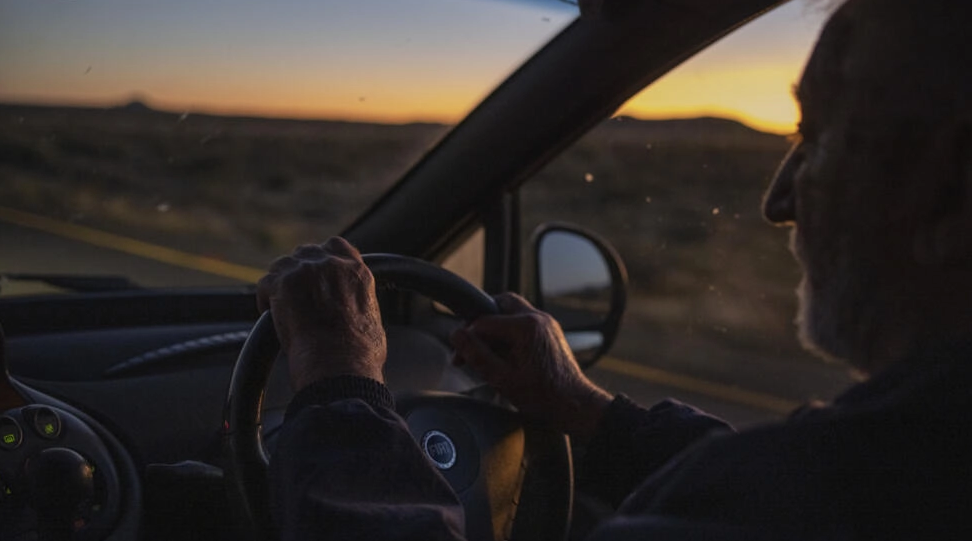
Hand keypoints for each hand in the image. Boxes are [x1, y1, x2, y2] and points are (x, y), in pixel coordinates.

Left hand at [256, 237, 386, 390]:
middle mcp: (332, 264)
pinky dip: (266, 298)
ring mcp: (305, 271)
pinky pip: (266, 283)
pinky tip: (270, 315)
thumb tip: (356, 316)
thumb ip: (359, 304)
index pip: (336, 246)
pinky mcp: (283, 284)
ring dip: (280, 283)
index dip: (322, 258)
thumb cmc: (359, 354)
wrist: (339, 364)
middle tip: (296, 294)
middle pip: (306, 253)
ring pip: (282, 265)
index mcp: (357, 272)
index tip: (317, 273)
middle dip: (299, 270)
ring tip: (282, 307)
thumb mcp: (372, 320)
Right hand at [451, 293, 611, 443]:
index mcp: (526, 326)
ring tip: (485, 351)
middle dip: (481, 322)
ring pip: (512, 311)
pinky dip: (509, 332)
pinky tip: (502, 354)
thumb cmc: (541, 396)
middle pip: (499, 303)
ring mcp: (546, 323)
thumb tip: (456, 335)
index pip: (484, 321)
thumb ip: (476, 354)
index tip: (459, 357)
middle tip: (470, 343)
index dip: (467, 338)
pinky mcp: (549, 331)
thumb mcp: (501, 378)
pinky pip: (523, 322)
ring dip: (495, 326)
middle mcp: (538, 318)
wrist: (573, 405)